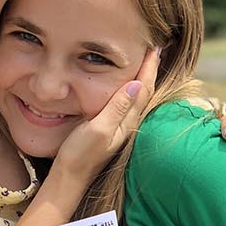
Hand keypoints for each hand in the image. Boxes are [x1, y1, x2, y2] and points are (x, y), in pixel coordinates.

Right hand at [51, 47, 160, 180]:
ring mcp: (120, 127)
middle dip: (150, 70)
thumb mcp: (97, 129)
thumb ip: (117, 108)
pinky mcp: (111, 129)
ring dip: (143, 78)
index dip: (149, 68)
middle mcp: (128, 124)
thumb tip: (136, 85)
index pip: (143, 89)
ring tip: (146, 61)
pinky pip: (127, 104)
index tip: (154, 48)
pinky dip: (131, 89)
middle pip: (145, 91)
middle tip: (154, 48)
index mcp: (127, 121)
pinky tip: (128, 85)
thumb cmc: (80, 154)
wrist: (70, 178)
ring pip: (137, 98)